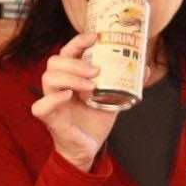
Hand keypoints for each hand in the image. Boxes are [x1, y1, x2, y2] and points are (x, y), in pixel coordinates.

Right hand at [32, 33, 117, 171]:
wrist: (89, 148)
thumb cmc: (95, 120)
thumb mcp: (113, 98)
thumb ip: (125, 82)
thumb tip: (145, 67)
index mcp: (71, 76)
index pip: (67, 52)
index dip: (78, 41)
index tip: (95, 37)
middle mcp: (59, 86)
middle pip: (55, 61)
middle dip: (76, 62)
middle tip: (96, 70)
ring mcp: (52, 101)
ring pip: (48, 78)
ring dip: (70, 78)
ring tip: (91, 86)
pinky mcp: (50, 119)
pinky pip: (40, 107)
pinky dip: (53, 99)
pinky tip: (68, 96)